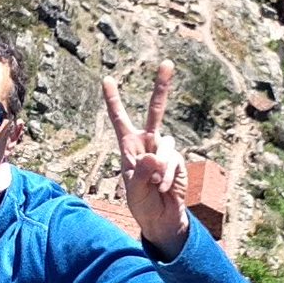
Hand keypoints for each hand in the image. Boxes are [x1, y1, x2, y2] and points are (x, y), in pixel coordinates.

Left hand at [102, 60, 189, 258]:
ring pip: (165, 143)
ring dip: (159, 167)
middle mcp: (147, 144)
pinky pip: (173, 162)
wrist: (161, 219)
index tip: (106, 79)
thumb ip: (141, 172)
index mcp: (128, 147)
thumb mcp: (134, 190)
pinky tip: (163, 189)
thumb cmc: (141, 204)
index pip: (120, 119)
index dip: (113, 100)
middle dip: (162, 87)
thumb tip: (154, 155)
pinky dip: (167, 177)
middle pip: (156, 111)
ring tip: (154, 185)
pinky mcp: (177, 161)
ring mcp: (164, 151)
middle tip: (167, 63)